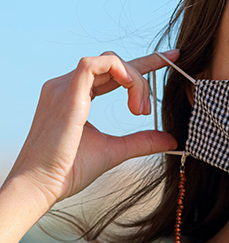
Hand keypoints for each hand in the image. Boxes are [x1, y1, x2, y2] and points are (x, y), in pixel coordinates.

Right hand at [5, 50, 178, 207]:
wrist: (42, 185)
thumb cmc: (69, 170)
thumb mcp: (116, 150)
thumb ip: (142, 141)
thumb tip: (171, 139)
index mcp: (75, 96)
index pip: (112, 71)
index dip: (144, 62)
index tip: (172, 57)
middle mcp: (67, 86)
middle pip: (114, 64)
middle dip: (141, 80)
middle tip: (145, 111)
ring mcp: (64, 87)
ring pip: (109, 61)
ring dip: (134, 80)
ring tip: (139, 110)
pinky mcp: (65, 93)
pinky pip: (94, 63)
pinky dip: (119, 69)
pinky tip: (131, 87)